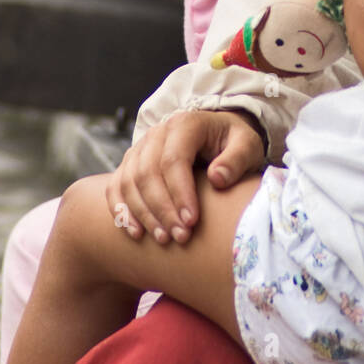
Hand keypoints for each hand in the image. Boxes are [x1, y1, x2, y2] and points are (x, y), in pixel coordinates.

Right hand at [104, 109, 264, 245]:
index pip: (174, 159)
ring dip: (143, 214)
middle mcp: (157, 133)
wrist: (216, 135)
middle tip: (180, 236)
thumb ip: (237, 158)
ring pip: (129, 181)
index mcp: (185, 124)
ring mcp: (140, 148)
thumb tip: (217, 178)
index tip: (192, 222)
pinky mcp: (130, 164)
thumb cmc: (233, 142)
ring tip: (164, 239)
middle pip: (147, 172)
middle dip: (162, 209)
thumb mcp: (247, 145)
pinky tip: (136, 232)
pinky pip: (116, 186)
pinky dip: (121, 210)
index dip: (180, 193)